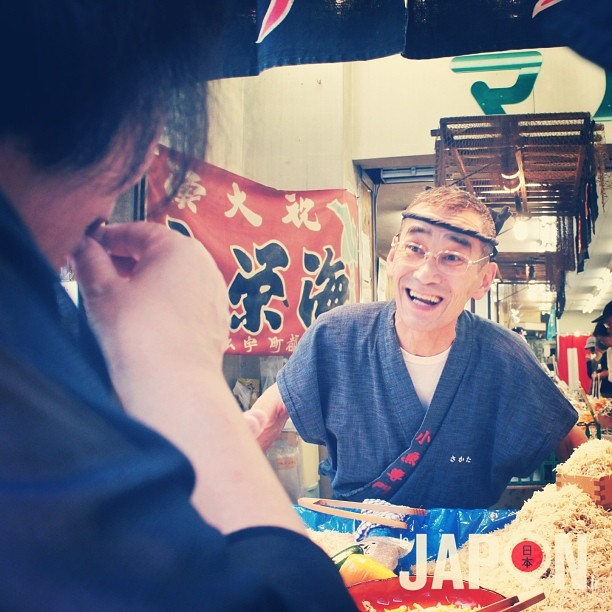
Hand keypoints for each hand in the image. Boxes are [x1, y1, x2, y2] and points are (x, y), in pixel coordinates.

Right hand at [72, 222, 228, 403]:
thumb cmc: (141, 338)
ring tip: (121, 298)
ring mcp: (215, 292)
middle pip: (159, 252)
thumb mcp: (101, 292)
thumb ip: (90, 261)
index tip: (90, 247)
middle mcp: (204, 265)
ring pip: (175, 276)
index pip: (137, 231)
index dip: (109, 238)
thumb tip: (83, 246)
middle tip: (100, 272)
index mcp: (179, 248)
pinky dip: (167, 301)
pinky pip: (187, 299)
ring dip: (147, 280)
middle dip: (128, 260)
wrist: (176, 385)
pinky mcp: (217, 317)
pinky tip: (148, 318)